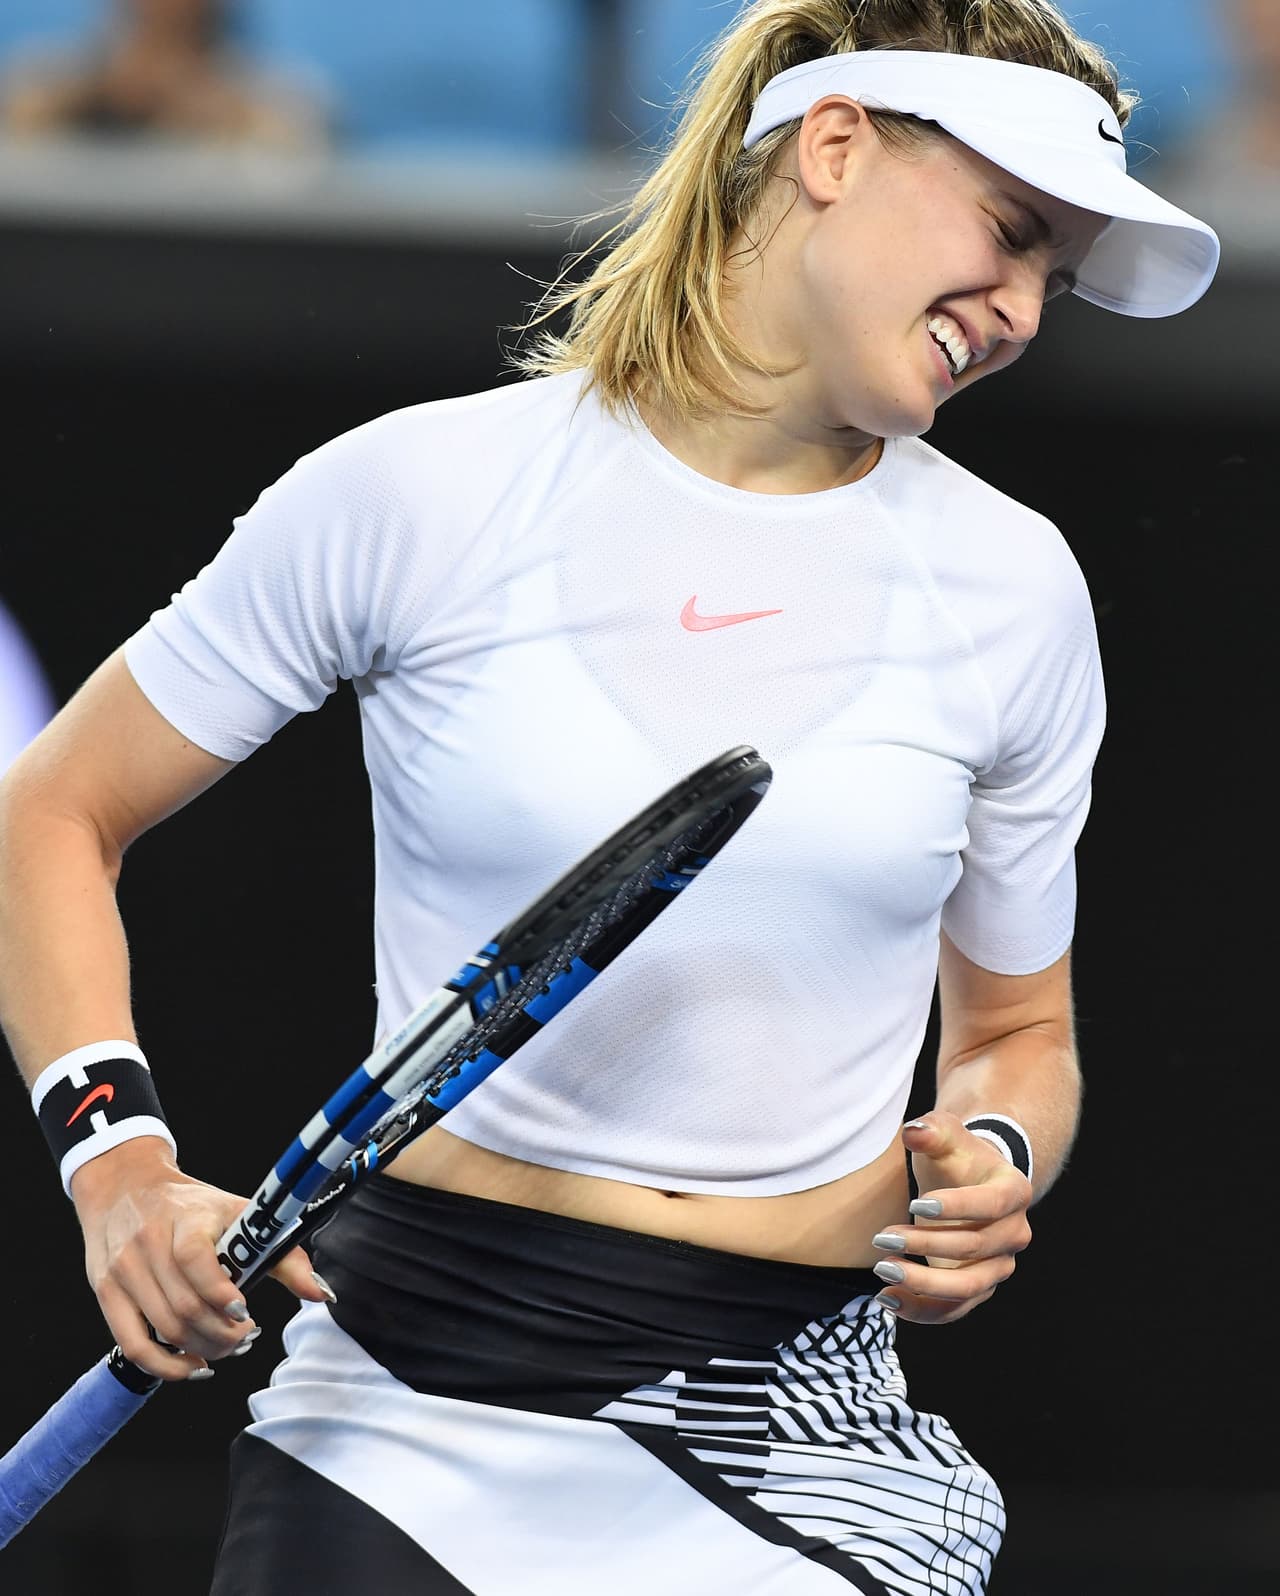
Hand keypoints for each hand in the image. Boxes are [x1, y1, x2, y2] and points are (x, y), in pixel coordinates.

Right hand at [71, 1137, 329, 1380]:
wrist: (126, 1186)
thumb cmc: (191, 1206)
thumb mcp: (237, 1214)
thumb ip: (283, 1255)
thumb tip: (322, 1294)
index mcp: (184, 1218)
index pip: (195, 1260)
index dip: (222, 1295)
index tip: (246, 1310)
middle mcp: (147, 1243)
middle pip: (186, 1307)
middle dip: (223, 1334)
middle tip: (246, 1336)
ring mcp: (123, 1270)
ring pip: (165, 1329)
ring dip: (203, 1350)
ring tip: (227, 1346)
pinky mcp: (106, 1292)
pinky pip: (133, 1345)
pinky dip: (166, 1366)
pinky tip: (193, 1366)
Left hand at [869, 1111, 1032, 1325]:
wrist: (970, 1183)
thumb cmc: (956, 1157)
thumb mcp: (945, 1135)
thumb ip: (932, 1130)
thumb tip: (914, 1132)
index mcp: (1013, 1191)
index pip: (991, 1204)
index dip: (956, 1207)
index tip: (914, 1205)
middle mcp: (1014, 1234)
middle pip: (973, 1248)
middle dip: (925, 1245)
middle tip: (881, 1239)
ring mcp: (998, 1265)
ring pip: (967, 1287)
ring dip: (923, 1284)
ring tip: (882, 1270)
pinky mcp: (978, 1287)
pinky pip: (954, 1309)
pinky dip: (922, 1310)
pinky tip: (887, 1299)